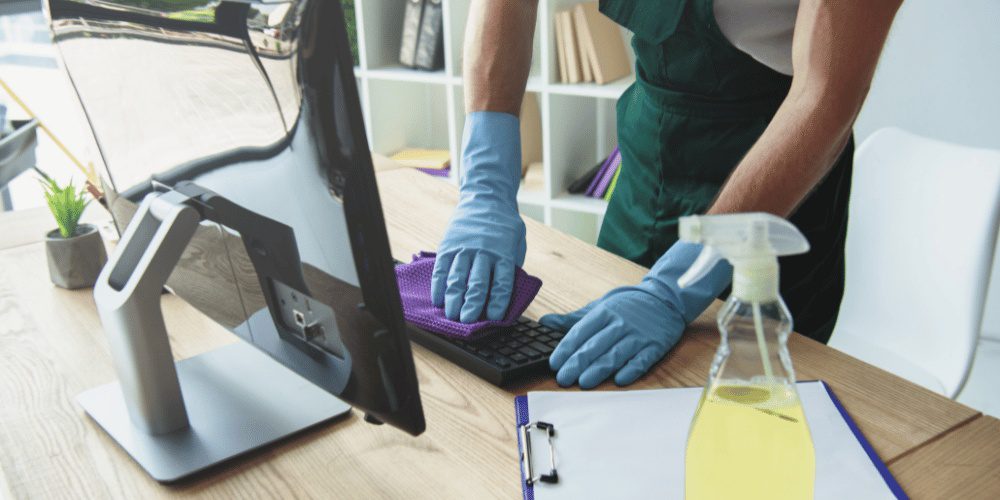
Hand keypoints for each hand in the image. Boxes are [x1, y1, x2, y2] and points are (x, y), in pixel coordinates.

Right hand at [432, 112, 525, 322]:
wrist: (486, 197)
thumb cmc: (504, 225)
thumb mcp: (517, 242)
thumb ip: (512, 266)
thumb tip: (506, 294)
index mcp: (504, 253)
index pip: (501, 283)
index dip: (497, 302)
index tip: (493, 318)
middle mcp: (484, 252)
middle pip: (477, 283)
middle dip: (471, 305)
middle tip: (467, 322)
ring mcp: (464, 248)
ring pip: (457, 278)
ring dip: (453, 299)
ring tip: (451, 315)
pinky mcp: (448, 245)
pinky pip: (442, 269)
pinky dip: (439, 286)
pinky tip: (438, 300)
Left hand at [541, 242, 731, 387]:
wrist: (665, 299)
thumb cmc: (627, 306)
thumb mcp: (599, 307)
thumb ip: (573, 319)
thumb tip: (545, 323)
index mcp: (604, 313)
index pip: (581, 332)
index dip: (566, 349)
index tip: (554, 363)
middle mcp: (620, 323)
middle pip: (595, 346)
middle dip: (577, 363)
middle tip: (563, 378)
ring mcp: (638, 335)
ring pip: (615, 354)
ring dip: (599, 370)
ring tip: (584, 383)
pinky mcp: (655, 346)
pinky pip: (642, 360)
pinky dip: (631, 370)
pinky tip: (620, 380)